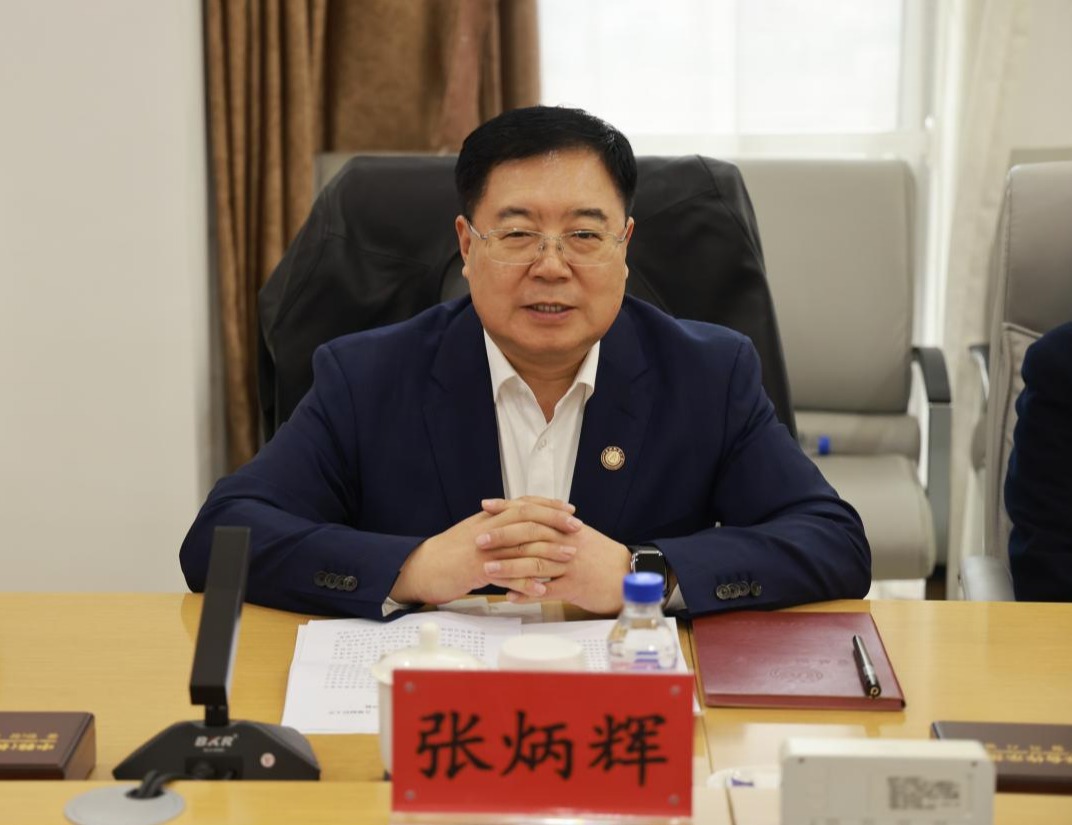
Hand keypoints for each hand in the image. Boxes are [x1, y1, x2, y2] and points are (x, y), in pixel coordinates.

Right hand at [389, 497, 580, 604]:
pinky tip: (542, 589)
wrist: (422, 568)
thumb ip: (499, 527)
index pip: (523, 504)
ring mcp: (482, 549)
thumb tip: (523, 525)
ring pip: (520, 545)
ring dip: (548, 551)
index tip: (569, 509)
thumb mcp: (476, 533)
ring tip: (569, 557)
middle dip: (554, 521)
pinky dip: (525, 583)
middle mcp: (487, 528)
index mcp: (489, 518)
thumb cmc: (450, 554)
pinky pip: (505, 576)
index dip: (548, 505)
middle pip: (526, 518)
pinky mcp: (475, 570)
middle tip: (576, 528)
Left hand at [480, 499, 631, 614]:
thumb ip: (555, 526)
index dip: (508, 508)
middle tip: (479, 539)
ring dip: (509, 567)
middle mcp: (567, 542)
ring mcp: (570, 565)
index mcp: (566, 527)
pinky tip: (510, 596)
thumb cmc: (600, 556)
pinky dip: (527, 592)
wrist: (626, 574)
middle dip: (502, 537)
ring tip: (487, 570)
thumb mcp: (579, 534)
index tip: (486, 507)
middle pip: (530, 536)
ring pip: (536, 563)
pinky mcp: (575, 587)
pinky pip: (547, 590)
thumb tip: (529, 517)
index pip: (533, 512)